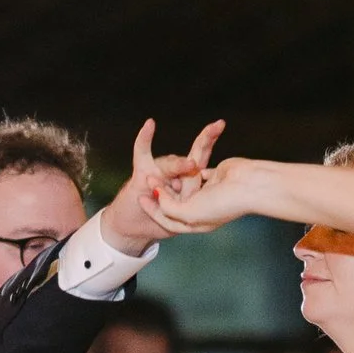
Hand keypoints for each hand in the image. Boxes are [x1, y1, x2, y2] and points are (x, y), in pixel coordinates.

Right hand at [98, 116, 222, 256]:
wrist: (133, 227)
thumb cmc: (160, 223)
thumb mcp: (185, 218)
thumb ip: (194, 204)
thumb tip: (207, 189)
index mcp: (186, 181)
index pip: (202, 159)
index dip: (211, 142)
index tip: (221, 125)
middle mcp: (173, 173)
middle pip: (192, 155)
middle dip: (205, 140)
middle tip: (216, 126)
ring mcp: (157, 171)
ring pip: (172, 163)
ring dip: (180, 167)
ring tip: (190, 168)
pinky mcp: (141, 174)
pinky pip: (142, 153)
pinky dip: (145, 139)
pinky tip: (150, 124)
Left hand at [144, 150, 269, 235]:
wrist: (250, 187)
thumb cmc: (223, 204)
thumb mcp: (189, 213)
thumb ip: (170, 206)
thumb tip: (158, 194)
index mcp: (195, 223)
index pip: (168, 219)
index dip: (153, 209)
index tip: (140, 197)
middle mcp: (202, 208)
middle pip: (175, 200)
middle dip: (162, 190)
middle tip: (148, 179)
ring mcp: (208, 191)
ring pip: (184, 182)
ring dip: (173, 176)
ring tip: (163, 169)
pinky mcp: (215, 175)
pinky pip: (198, 167)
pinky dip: (191, 162)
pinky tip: (181, 162)